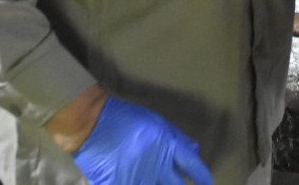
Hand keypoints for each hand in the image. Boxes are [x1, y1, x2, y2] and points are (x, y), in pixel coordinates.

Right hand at [70, 97, 212, 184]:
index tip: (206, 183)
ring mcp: (137, 179)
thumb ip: (177, 138)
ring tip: (155, 180)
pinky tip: (136, 181)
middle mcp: (156, 166)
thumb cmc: (126, 120)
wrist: (92, 125)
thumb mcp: (157, 123)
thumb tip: (194, 151)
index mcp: (167, 147)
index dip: (202, 177)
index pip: (192, 166)